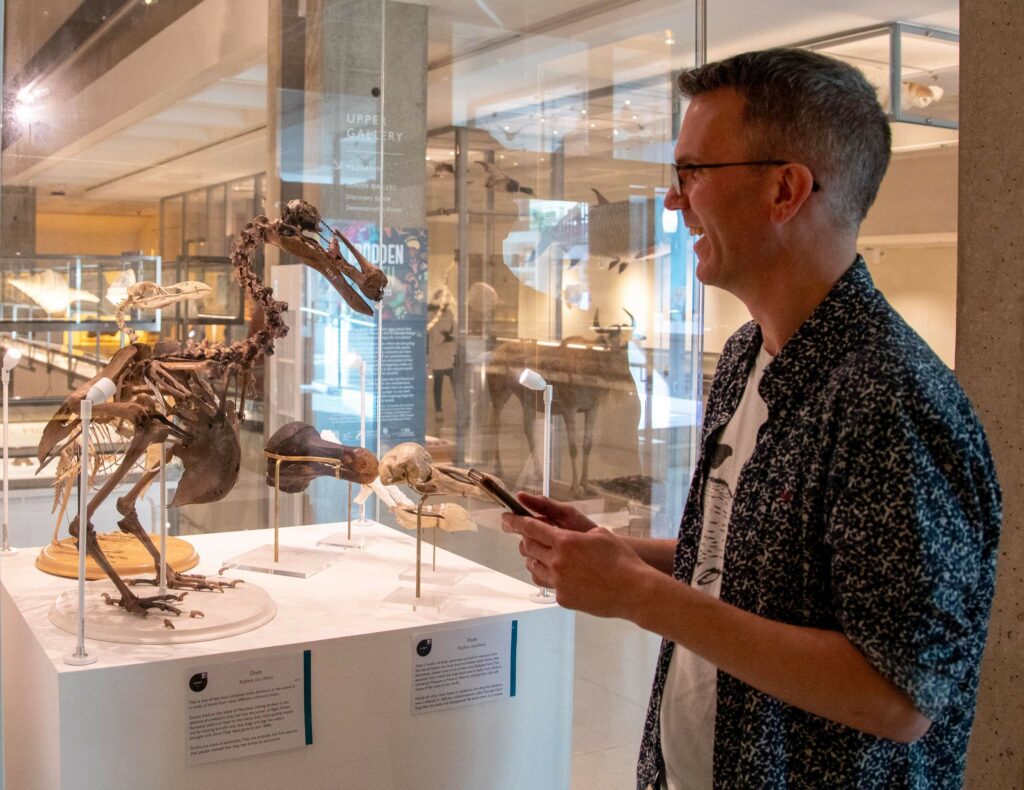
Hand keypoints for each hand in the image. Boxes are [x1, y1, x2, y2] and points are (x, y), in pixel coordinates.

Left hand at [502, 498, 650, 617]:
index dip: (515, 521)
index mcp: (564, 541)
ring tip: (542, 555)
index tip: (506, 517)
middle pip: (528, 547)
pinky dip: (549, 576)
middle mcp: (556, 561)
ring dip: (534, 558)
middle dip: (525, 539)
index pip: (530, 528)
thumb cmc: (620, 559)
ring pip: (533, 567)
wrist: (632, 590)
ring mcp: (558, 582)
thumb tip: (563, 534)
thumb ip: (575, 532)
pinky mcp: (563, 598)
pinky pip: (547, 584)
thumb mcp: (599, 533)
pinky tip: (559, 574)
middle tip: (527, 535)